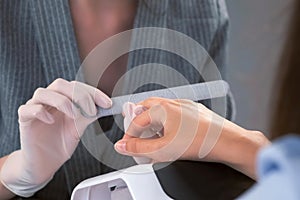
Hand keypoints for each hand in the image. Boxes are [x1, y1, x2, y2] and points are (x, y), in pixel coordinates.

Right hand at [0, 78, 111, 196]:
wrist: (46, 164)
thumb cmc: (61, 144)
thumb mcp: (79, 128)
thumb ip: (89, 115)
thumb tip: (105, 106)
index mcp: (63, 99)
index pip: (77, 86)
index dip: (93, 92)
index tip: (107, 103)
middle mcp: (48, 100)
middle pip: (60, 84)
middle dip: (79, 95)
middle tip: (91, 111)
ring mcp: (34, 108)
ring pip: (43, 92)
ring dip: (62, 102)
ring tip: (74, 116)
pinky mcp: (24, 120)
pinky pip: (27, 109)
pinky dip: (40, 112)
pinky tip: (51, 121)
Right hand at [115, 98, 268, 178]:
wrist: (228, 142)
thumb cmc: (201, 142)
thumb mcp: (163, 149)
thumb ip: (139, 148)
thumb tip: (123, 146)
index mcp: (163, 109)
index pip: (137, 119)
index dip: (129, 134)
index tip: (127, 145)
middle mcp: (174, 103)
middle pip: (147, 107)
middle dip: (138, 119)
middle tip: (133, 130)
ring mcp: (186, 106)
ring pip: (162, 109)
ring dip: (152, 120)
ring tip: (151, 134)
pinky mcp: (196, 112)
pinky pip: (175, 112)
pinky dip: (167, 121)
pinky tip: (171, 133)